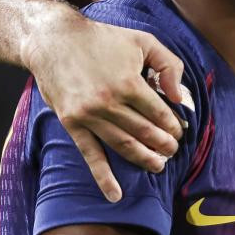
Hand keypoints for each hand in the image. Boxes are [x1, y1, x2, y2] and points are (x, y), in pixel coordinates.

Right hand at [23, 15, 184, 201]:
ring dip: (144, 159)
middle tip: (173, 150)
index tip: (180, 131)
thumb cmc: (103, 39)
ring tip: (158, 166)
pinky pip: (90, 154)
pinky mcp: (72, 123)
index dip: (174, 125)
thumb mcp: (143, 41)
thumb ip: (169, 65)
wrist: (54, 40)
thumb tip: (178, 97)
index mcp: (129, 83)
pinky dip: (104, 177)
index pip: (160, 113)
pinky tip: (115, 194)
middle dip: (163, 145)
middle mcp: (109, 102)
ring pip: (124, 145)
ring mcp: (89, 116)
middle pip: (145, 132)